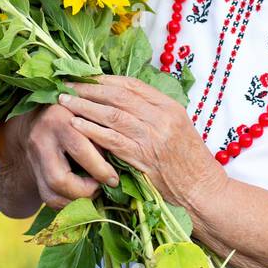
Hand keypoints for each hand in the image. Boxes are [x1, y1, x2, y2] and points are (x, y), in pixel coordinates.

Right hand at [15, 102, 120, 209]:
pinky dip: (67, 202)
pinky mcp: (33, 173)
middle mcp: (41, 140)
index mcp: (59, 121)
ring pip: (50, 193)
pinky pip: (47, 197)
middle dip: (84, 191)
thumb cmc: (76, 114)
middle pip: (59, 179)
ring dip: (75, 201)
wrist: (40, 114)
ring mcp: (33, 159)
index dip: (100, 170)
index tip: (114, 179)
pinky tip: (81, 196)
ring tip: (93, 193)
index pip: (80, 150)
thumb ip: (101, 136)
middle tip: (101, 188)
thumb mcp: (89, 116)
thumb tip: (121, 164)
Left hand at [58, 74, 226, 209]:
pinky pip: (111, 139)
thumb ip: (154, 114)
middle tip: (68, 84)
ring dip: (84, 106)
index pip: (133, 85)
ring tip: (65, 101)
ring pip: (112, 114)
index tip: (87, 76)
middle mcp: (161, 118)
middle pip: (119, 96)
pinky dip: (91, 130)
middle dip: (90, 88)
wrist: (203, 191)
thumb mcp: (179, 128)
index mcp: (170, 107)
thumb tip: (123, 102)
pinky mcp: (142, 158)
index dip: (107, 79)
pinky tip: (75, 125)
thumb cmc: (190, 163)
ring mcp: (151, 137)